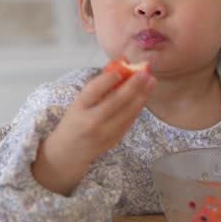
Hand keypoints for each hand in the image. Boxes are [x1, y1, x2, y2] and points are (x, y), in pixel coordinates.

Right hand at [31, 68, 155, 195]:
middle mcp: (91, 120)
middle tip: (145, 73)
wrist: (69, 152)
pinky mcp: (113, 140)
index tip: (121, 70)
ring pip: (127, 113)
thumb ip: (97, 89)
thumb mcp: (79, 103)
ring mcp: (104, 133)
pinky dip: (138, 108)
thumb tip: (121, 69)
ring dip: (141, 96)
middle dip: (133, 86)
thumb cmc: (74, 121)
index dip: (107, 80)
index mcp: (79, 108)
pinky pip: (129, 122)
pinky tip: (144, 97)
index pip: (93, 91)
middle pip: (115, 101)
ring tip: (151, 82)